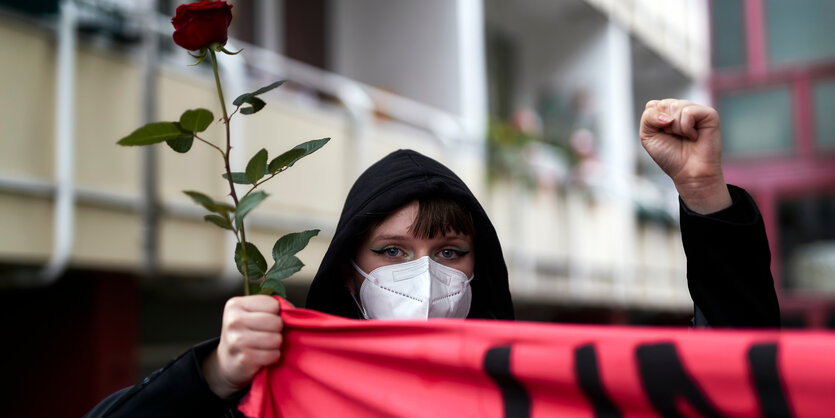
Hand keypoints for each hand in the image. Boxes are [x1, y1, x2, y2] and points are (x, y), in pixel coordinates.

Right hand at [202, 295, 283, 398]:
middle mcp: (234, 321)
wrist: (228, 361)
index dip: (275, 314)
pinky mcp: (243, 359)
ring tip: (264, 345)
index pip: (273, 304)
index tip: (266, 320)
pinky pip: (273, 355)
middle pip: (276, 322)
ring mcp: (237, 341)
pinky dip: (272, 357)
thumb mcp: (250, 314)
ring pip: (276, 339)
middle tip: (267, 334)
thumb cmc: (245, 333)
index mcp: (236, 305)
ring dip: (275, 344)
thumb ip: (269, 308)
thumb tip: (292, 311)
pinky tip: (262, 356)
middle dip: (277, 330)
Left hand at [640, 99, 731, 213]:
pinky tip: (694, 136)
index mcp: (667, 112)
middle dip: (664, 126)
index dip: (653, 123)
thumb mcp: (648, 136)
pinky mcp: (709, 114)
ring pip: (675, 106)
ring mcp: (696, 110)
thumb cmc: (670, 156)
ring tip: (685, 137)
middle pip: (663, 104)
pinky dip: (686, 128)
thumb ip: (648, 117)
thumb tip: (667, 114)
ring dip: (675, 128)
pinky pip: (688, 112)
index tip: (662, 136)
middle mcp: (682, 108)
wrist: (688, 173)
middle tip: (675, 137)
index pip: (652, 105)